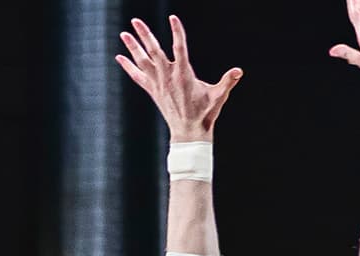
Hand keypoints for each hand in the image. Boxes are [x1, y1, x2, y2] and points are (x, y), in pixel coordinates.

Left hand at [116, 16, 241, 141]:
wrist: (189, 132)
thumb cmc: (205, 114)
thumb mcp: (219, 96)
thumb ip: (228, 81)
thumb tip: (239, 71)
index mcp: (184, 74)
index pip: (180, 47)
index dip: (177, 32)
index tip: (173, 18)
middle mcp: (168, 76)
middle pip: (154, 51)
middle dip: (145, 34)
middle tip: (136, 20)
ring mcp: (158, 84)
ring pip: (142, 61)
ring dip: (133, 47)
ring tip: (124, 34)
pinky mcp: (153, 91)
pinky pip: (138, 76)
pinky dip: (128, 67)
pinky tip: (120, 57)